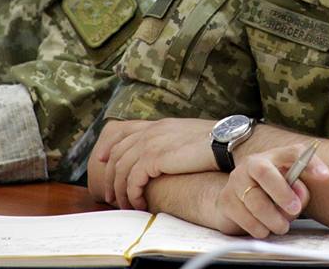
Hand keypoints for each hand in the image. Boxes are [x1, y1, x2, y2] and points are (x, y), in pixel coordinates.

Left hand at [96, 118, 215, 208]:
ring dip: (119, 190)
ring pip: (121, 168)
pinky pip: (132, 179)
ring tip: (125, 205)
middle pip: (116, 152)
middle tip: (110, 196)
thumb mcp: (188, 138)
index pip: (122, 130)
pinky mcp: (154, 158)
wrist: (228, 142)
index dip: (107, 145)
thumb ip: (172, 143)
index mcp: (159, 124)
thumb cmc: (216, 143)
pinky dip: (132, 194)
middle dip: (109, 176)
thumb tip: (167, 158)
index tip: (100, 159)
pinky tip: (139, 204)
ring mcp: (151, 142)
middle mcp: (152, 131)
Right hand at [214, 143, 328, 237]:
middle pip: (265, 172)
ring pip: (254, 201)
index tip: (325, 176)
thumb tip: (298, 197)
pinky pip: (244, 218)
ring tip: (281, 226)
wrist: (237, 203)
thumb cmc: (270, 195)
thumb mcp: (289, 191)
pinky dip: (259, 228)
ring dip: (273, 219)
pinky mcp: (225, 201)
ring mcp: (235, 182)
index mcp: (273, 157)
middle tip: (294, 209)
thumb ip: (299, 193)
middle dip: (282, 193)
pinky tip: (264, 229)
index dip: (311, 162)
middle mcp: (251, 164)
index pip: (294, 153)